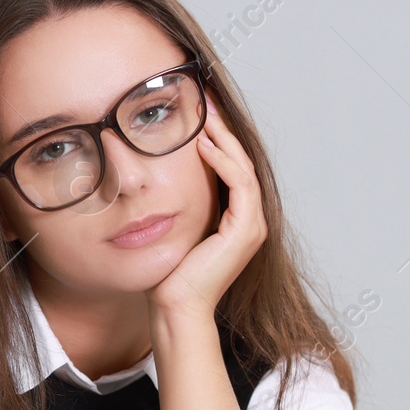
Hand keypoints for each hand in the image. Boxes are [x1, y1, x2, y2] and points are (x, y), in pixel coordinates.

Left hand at [148, 92, 267, 320]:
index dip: (219, 139)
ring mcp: (251, 226)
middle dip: (224, 130)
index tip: (200, 114)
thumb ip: (180, 204)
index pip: (232, 168)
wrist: (176, 306)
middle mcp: (250, 221)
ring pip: (243, 168)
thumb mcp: (175, 228)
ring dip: (224, 140)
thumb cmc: (169, 275)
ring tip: (205, 117)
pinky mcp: (245, 231)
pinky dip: (224, 163)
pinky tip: (204, 146)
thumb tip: (159, 176)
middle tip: (206, 102)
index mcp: (236, 220)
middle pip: (241, 162)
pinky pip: (240, 185)